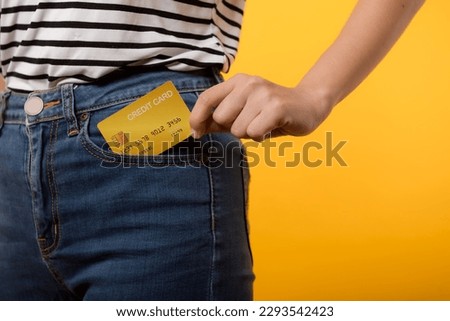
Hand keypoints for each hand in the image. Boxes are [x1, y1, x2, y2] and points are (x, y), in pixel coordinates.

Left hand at [190, 73, 332, 140]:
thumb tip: (196, 130)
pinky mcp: (276, 107)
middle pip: (220, 118)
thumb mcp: (242, 112)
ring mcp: (262, 94)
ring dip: (249, 133)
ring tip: (264, 123)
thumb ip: (219, 119)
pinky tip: (272, 127)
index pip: (206, 98)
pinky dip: (261, 137)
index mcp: (237, 81)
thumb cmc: (271, 112)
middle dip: (233, 128)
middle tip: (251, 122)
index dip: (196, 118)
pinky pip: (254, 133)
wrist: (309, 104)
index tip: (196, 133)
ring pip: (237, 129)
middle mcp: (248, 83)